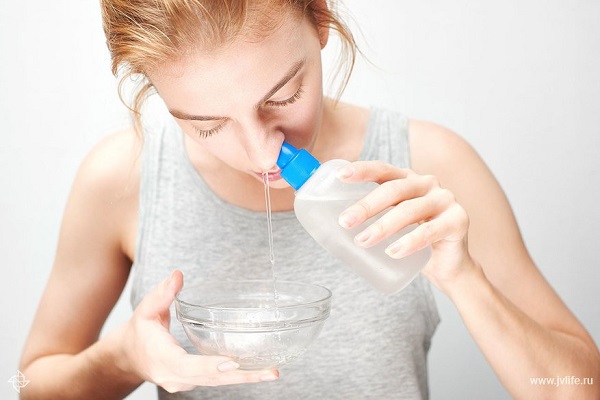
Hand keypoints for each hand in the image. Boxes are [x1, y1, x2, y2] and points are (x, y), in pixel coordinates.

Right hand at [117, 270, 278, 392]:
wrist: (130, 357)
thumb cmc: (140, 333)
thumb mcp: (146, 310)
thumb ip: (162, 293)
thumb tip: (178, 275)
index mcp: (162, 358)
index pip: (187, 366)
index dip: (209, 366)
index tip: (231, 363)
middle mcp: (175, 376)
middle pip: (211, 379)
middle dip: (241, 376)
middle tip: (268, 371)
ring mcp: (186, 383)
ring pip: (218, 383)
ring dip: (246, 379)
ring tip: (271, 373)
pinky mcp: (195, 382)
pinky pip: (218, 381)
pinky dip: (239, 377)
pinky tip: (260, 371)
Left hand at [337, 161, 473, 287]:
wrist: (449, 266)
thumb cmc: (413, 242)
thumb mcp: (391, 222)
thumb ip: (372, 215)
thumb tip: (330, 220)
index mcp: (408, 180)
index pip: (383, 170)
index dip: (362, 170)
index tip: (339, 175)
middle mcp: (427, 184)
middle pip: (393, 190)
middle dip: (366, 206)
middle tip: (345, 222)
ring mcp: (445, 200)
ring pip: (409, 210)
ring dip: (383, 226)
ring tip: (362, 241)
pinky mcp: (458, 220)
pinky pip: (430, 230)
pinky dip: (409, 241)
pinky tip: (393, 252)